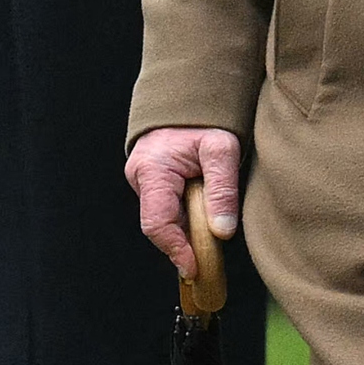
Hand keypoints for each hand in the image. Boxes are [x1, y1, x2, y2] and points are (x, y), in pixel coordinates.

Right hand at [126, 126, 240, 283]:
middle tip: (212, 261)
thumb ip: (223, 189)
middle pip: (160, 225)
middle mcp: (141, 177)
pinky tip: (204, 222)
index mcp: (152, 169)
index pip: (157, 222)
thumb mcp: (221, 148)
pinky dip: (186, 220)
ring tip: (213, 236)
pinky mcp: (153, 182)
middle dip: (185, 244)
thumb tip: (222, 232)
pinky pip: (168, 209)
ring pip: (164, 219)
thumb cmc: (204, 119)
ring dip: (188, 231)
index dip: (176, 250)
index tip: (196, 269)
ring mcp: (144, 180)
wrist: (189, 95)